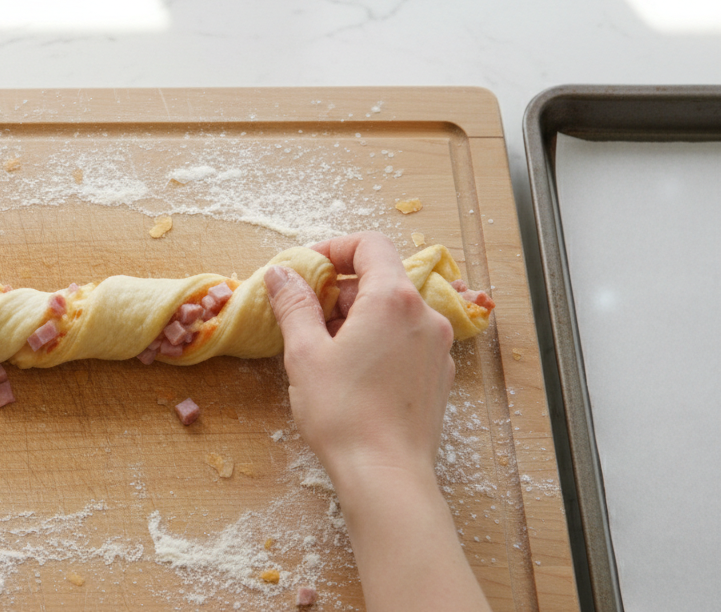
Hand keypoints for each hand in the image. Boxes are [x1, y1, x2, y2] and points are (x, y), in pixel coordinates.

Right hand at [265, 231, 454, 481]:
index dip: (334, 248)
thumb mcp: (305, 353)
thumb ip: (294, 305)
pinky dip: (378, 340)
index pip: (370, 244)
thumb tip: (281, 273)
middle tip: (305, 316)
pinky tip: (352, 372)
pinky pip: (406, 339)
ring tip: (324, 350)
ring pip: (393, 310)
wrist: (386, 475)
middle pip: (381, 278)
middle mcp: (425, 315)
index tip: (306, 268)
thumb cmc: (343, 414)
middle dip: (339, 289)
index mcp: (393, 300)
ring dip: (356, 316)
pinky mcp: (439, 374)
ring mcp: (437, 346)